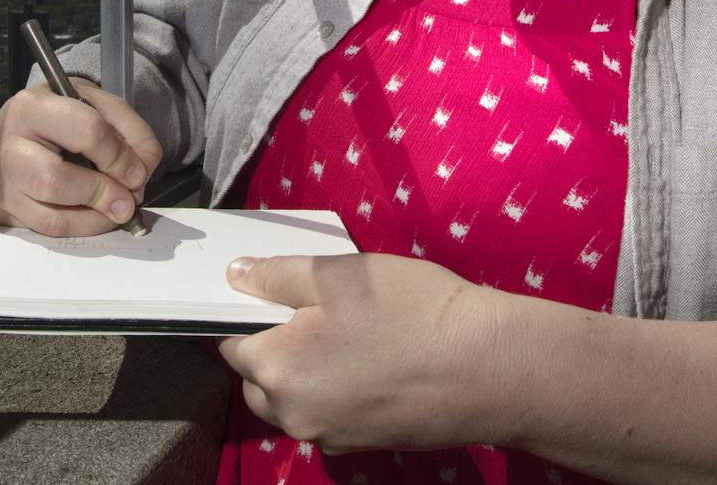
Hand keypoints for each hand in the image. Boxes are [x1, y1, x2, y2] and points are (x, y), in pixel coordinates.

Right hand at [0, 79, 162, 236]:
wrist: (27, 123)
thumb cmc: (66, 112)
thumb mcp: (102, 105)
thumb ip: (132, 132)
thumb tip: (141, 173)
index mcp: (31, 106)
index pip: (84, 131)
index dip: (118, 157)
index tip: (137, 174)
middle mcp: (3, 143)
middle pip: (55, 180)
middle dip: (102, 194)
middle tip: (127, 201)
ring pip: (48, 216)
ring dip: (94, 220)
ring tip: (115, 210)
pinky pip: (42, 230)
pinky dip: (78, 228)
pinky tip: (93, 216)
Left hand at [216, 253, 510, 452]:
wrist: (486, 368)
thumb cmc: (411, 311)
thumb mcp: (338, 274)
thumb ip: (277, 275)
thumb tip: (235, 277)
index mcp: (276, 369)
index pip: (230, 342)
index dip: (246, 312)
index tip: (272, 293)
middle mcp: (293, 413)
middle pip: (258, 378)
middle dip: (273, 345)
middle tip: (315, 308)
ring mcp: (329, 434)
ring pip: (293, 398)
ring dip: (304, 369)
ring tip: (348, 333)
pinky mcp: (362, 442)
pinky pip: (328, 412)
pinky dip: (336, 388)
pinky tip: (373, 359)